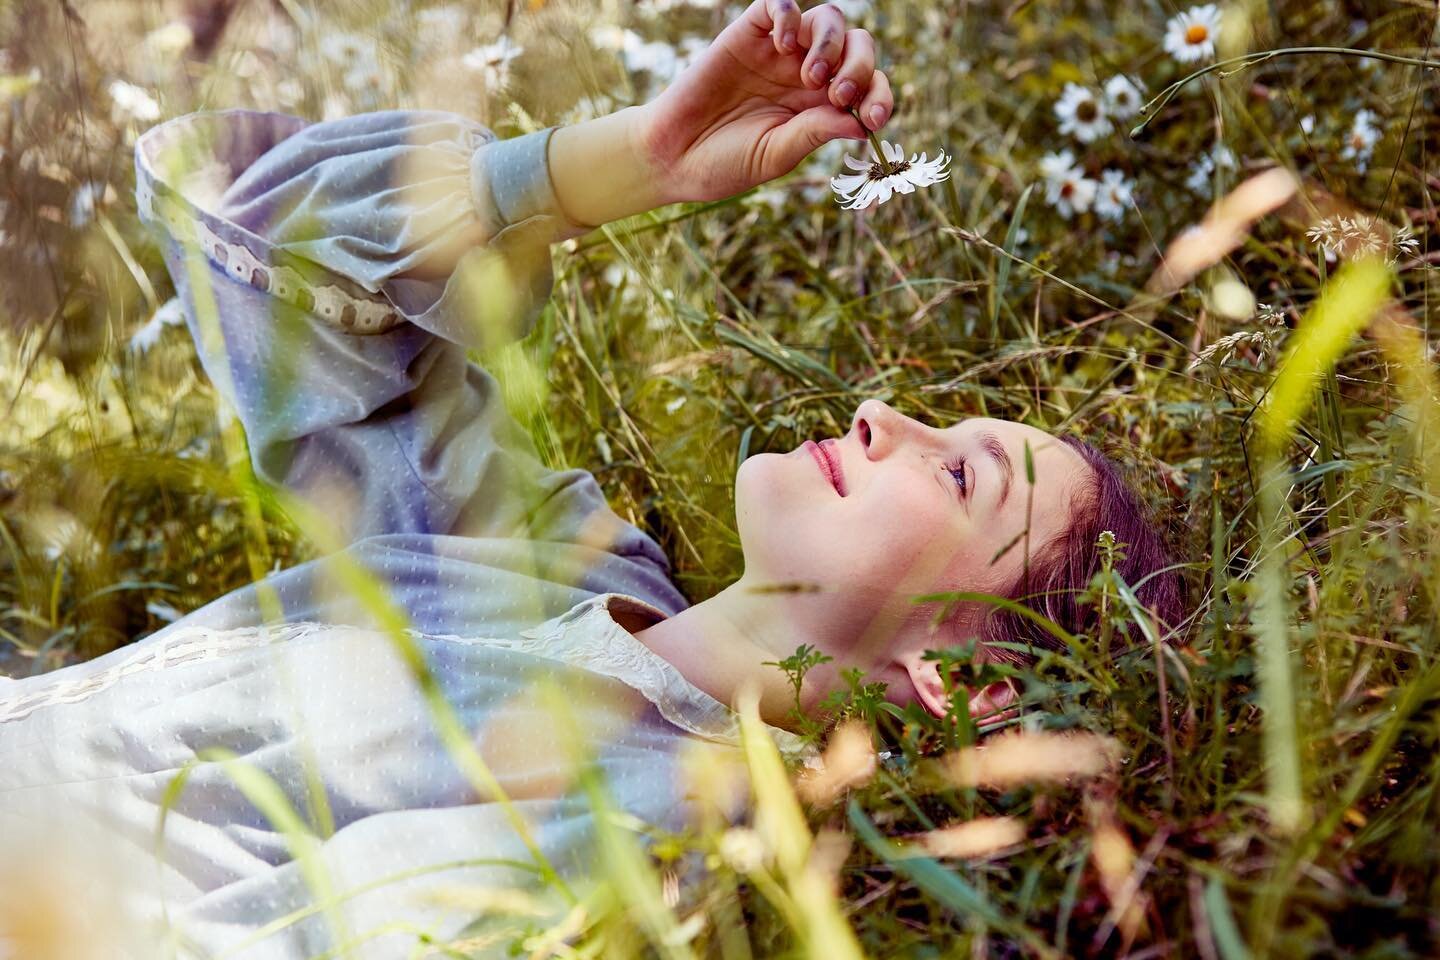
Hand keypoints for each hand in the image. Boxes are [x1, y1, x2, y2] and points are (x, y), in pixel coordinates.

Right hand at [638, 0, 893, 204]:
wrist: (672, 157)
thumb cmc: (725, 163)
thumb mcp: (777, 153)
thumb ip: (816, 131)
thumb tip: (862, 122)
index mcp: (821, 107)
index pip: (869, 87)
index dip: (880, 97)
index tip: (873, 118)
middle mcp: (806, 75)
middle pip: (858, 46)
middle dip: (860, 66)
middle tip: (838, 94)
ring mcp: (778, 52)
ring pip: (828, 21)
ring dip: (830, 43)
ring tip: (810, 75)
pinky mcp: (748, 35)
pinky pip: (779, 5)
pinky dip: (791, 16)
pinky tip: (784, 45)